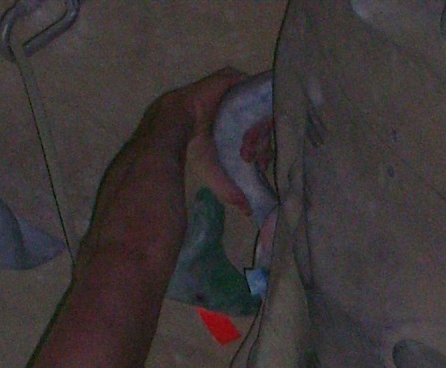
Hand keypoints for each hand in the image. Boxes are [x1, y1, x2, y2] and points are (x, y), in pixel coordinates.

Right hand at [153, 70, 254, 212]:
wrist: (179, 123)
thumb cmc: (195, 146)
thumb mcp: (217, 171)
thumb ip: (232, 191)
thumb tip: (248, 212)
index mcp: (241, 127)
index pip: (264, 136)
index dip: (266, 149)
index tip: (260, 164)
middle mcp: (242, 108)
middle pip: (266, 122)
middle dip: (263, 142)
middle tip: (249, 155)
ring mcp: (239, 91)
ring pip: (262, 107)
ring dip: (258, 128)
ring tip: (245, 143)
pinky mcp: (235, 78)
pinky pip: (255, 87)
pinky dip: (257, 104)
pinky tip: (251, 121)